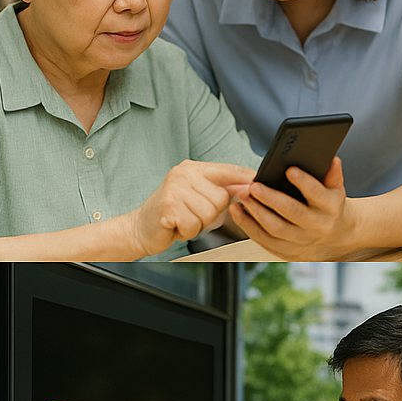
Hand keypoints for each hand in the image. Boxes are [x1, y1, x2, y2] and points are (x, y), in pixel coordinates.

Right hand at [133, 161, 254, 257]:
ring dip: (198, 224)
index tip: (260, 182)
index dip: (246, 178)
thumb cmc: (173, 212)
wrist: (140, 227)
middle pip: (221, 199)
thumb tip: (250, 187)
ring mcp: (174, 189)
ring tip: (183, 219)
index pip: (227, 170)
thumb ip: (221, 190)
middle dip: (211, 214)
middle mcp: (184, 174)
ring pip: (209, 214)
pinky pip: (194, 225)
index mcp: (194, 169)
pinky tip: (175, 225)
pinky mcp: (168, 206)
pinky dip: (187, 231)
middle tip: (191, 213)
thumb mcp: (198, 196)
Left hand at [227, 157, 353, 259]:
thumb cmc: (331, 210)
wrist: (336, 239)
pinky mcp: (287, 251)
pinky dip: (249, 226)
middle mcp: (317, 226)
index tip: (290, 171)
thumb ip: (332, 175)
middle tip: (254, 186)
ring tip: (243, 196)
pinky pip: (265, 240)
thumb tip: (332, 160)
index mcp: (330, 208)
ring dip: (256, 212)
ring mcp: (302, 241)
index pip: (317, 194)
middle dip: (271, 198)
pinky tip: (239, 213)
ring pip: (275, 229)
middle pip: (292, 212)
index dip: (304, 182)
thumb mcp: (336, 190)